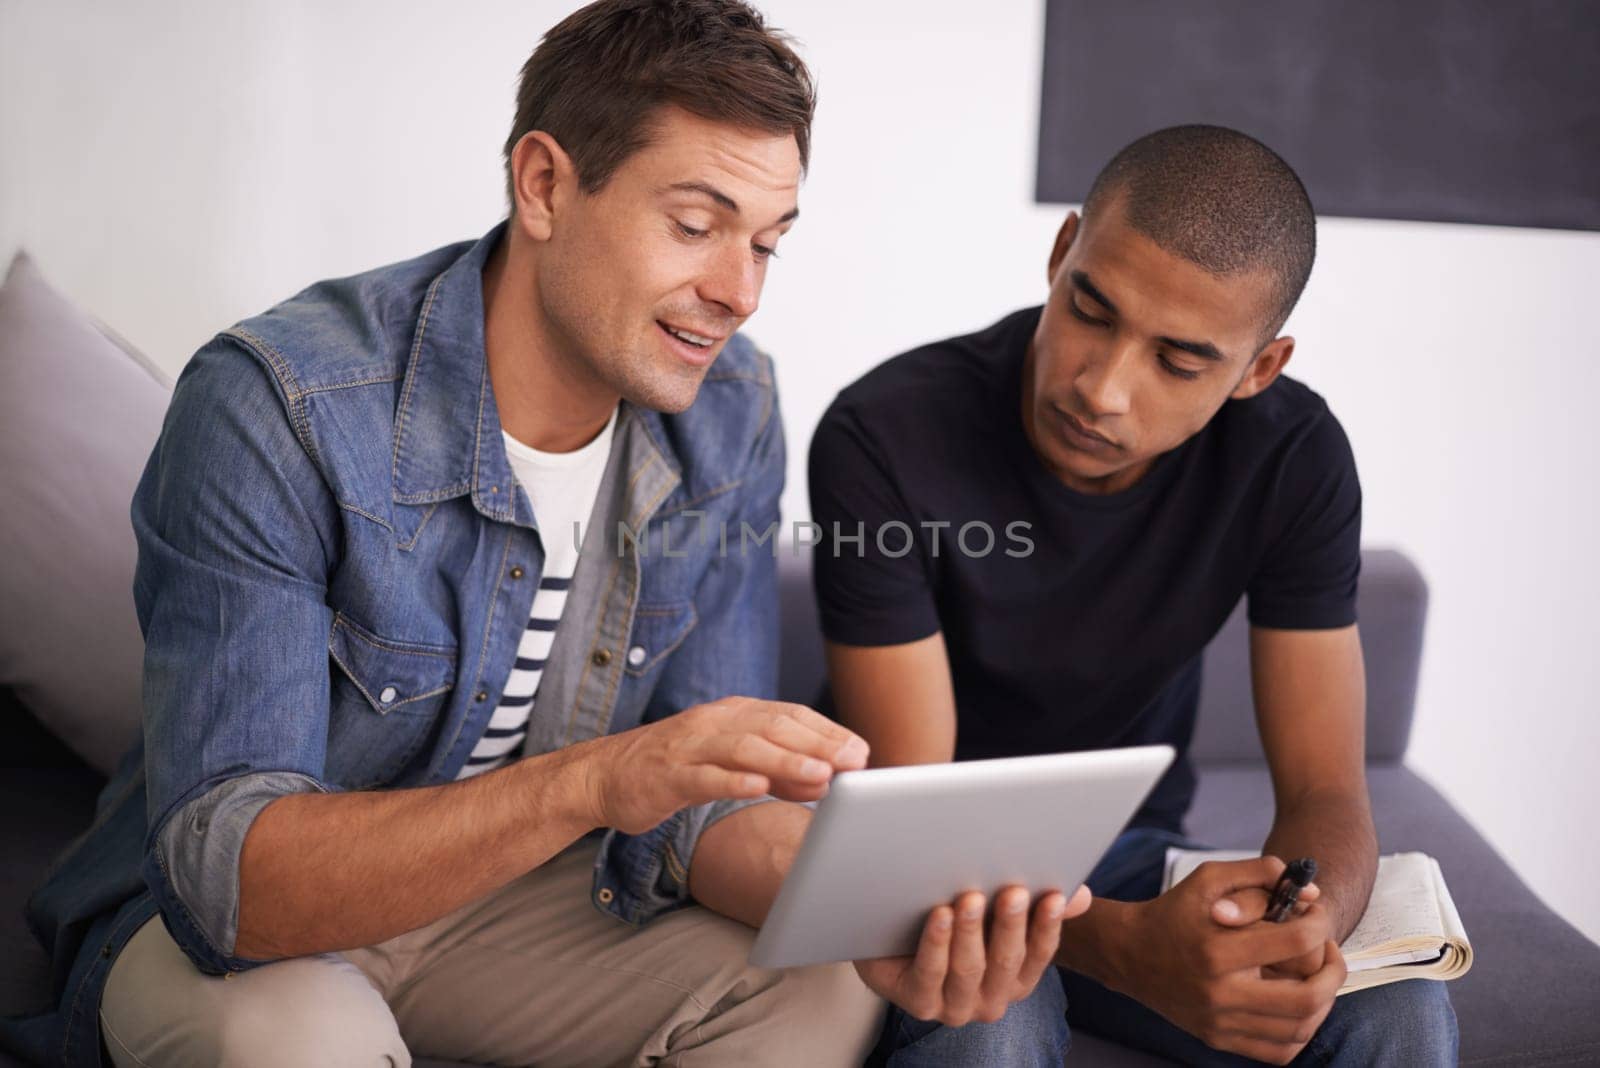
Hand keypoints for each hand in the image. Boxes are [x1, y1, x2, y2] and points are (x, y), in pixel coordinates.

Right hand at [582, 697, 868, 834]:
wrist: (604, 775)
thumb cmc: (674, 768)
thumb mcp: (731, 763)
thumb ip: (776, 771)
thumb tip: (826, 780)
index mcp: (733, 714)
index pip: (789, 716)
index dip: (827, 732)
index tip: (862, 752)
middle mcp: (714, 723)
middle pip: (774, 727)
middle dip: (818, 744)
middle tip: (855, 762)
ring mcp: (689, 747)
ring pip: (744, 749)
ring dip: (786, 762)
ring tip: (821, 775)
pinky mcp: (667, 775)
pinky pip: (703, 777)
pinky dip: (732, 781)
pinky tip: (757, 789)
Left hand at [853, 884, 1091, 1026]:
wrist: (888, 937)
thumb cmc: (952, 920)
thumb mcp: (993, 911)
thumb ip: (1033, 904)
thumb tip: (1078, 895)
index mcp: (1017, 978)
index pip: (1041, 952)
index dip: (1048, 924)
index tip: (1053, 894)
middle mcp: (991, 998)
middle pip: (1006, 961)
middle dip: (1011, 925)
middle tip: (1012, 890)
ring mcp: (955, 1006)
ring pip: (969, 969)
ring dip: (971, 932)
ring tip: (970, 898)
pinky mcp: (919, 1002)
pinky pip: (930, 973)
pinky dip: (936, 943)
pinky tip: (939, 915)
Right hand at [1123, 856, 1347, 1064]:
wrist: (1130, 953)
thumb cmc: (1173, 911)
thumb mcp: (1208, 878)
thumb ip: (1259, 873)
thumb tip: (1312, 894)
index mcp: (1217, 949)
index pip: (1295, 941)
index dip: (1318, 924)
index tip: (1315, 916)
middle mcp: (1219, 993)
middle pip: (1307, 997)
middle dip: (1334, 972)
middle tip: (1330, 952)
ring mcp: (1220, 1022)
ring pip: (1299, 1029)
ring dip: (1322, 1002)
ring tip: (1316, 976)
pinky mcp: (1219, 1039)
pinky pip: (1280, 1051)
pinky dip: (1301, 1031)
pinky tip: (1297, 1005)